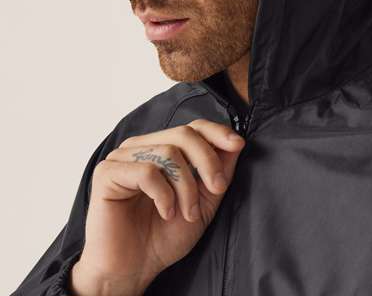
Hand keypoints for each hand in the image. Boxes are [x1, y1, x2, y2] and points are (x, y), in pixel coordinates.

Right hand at [70, 119, 245, 294]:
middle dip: (207, 161)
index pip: (192, 126)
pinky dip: (163, 194)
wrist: (133, 270)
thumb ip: (218, 172)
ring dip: (186, 187)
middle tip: (217, 188)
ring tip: (186, 213)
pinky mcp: (107, 173)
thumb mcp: (203, 202)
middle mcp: (141, 146)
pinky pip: (146, 171)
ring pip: (168, 153)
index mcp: (160, 148)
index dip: (217, 132)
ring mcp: (121, 157)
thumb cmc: (163, 237)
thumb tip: (236, 143)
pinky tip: (165, 213)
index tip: (238, 144)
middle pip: (183, 135)